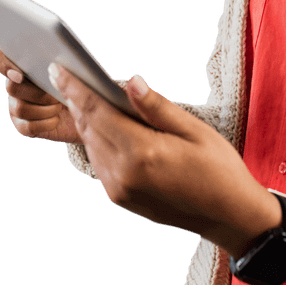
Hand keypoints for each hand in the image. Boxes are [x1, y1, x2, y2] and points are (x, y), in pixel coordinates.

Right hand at [0, 43, 81, 143]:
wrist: (86, 111)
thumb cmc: (80, 84)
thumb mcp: (74, 70)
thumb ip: (60, 63)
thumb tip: (54, 66)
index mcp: (24, 62)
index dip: (1, 62)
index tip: (19, 74)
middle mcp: (15, 83)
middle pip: (11, 86)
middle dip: (37, 92)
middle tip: (58, 93)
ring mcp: (16, 105)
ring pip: (19, 108)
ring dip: (44, 109)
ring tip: (60, 106)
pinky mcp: (22, 125)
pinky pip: (27, 126)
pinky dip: (46, 123)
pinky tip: (57, 119)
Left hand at [48, 64, 282, 259]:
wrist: (227, 215)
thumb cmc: (218, 168)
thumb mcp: (194, 129)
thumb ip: (156, 106)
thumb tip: (130, 81)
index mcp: (142, 153)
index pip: (97, 111)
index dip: (75, 88)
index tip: (58, 69)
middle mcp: (123, 174)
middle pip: (88, 127)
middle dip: (78, 101)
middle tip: (70, 76)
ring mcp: (118, 189)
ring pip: (91, 145)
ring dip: (88, 121)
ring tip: (89, 98)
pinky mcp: (119, 198)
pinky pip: (99, 162)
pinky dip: (99, 141)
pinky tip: (108, 128)